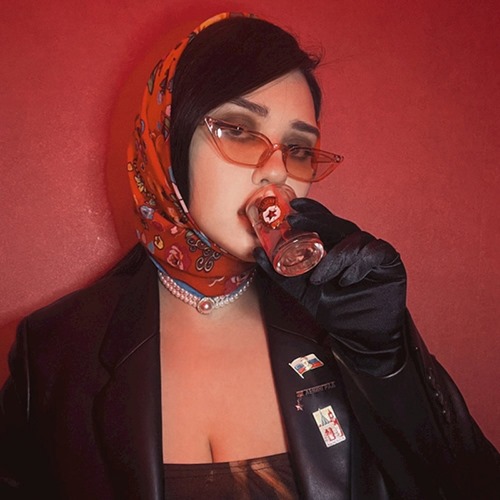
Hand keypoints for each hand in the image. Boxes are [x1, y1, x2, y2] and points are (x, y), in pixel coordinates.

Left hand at [254, 198, 406, 374]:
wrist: (362, 337)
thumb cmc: (337, 311)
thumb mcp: (304, 292)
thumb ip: (283, 275)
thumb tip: (258, 254)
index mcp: (337, 248)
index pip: (325, 222)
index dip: (311, 211)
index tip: (293, 206)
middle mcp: (354, 246)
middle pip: (337, 224)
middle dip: (315, 221)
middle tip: (294, 222)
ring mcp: (372, 252)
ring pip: (354, 238)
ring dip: (334, 256)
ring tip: (319, 278)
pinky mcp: (390, 262)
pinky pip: (374, 251)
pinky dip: (358, 264)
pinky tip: (346, 280)